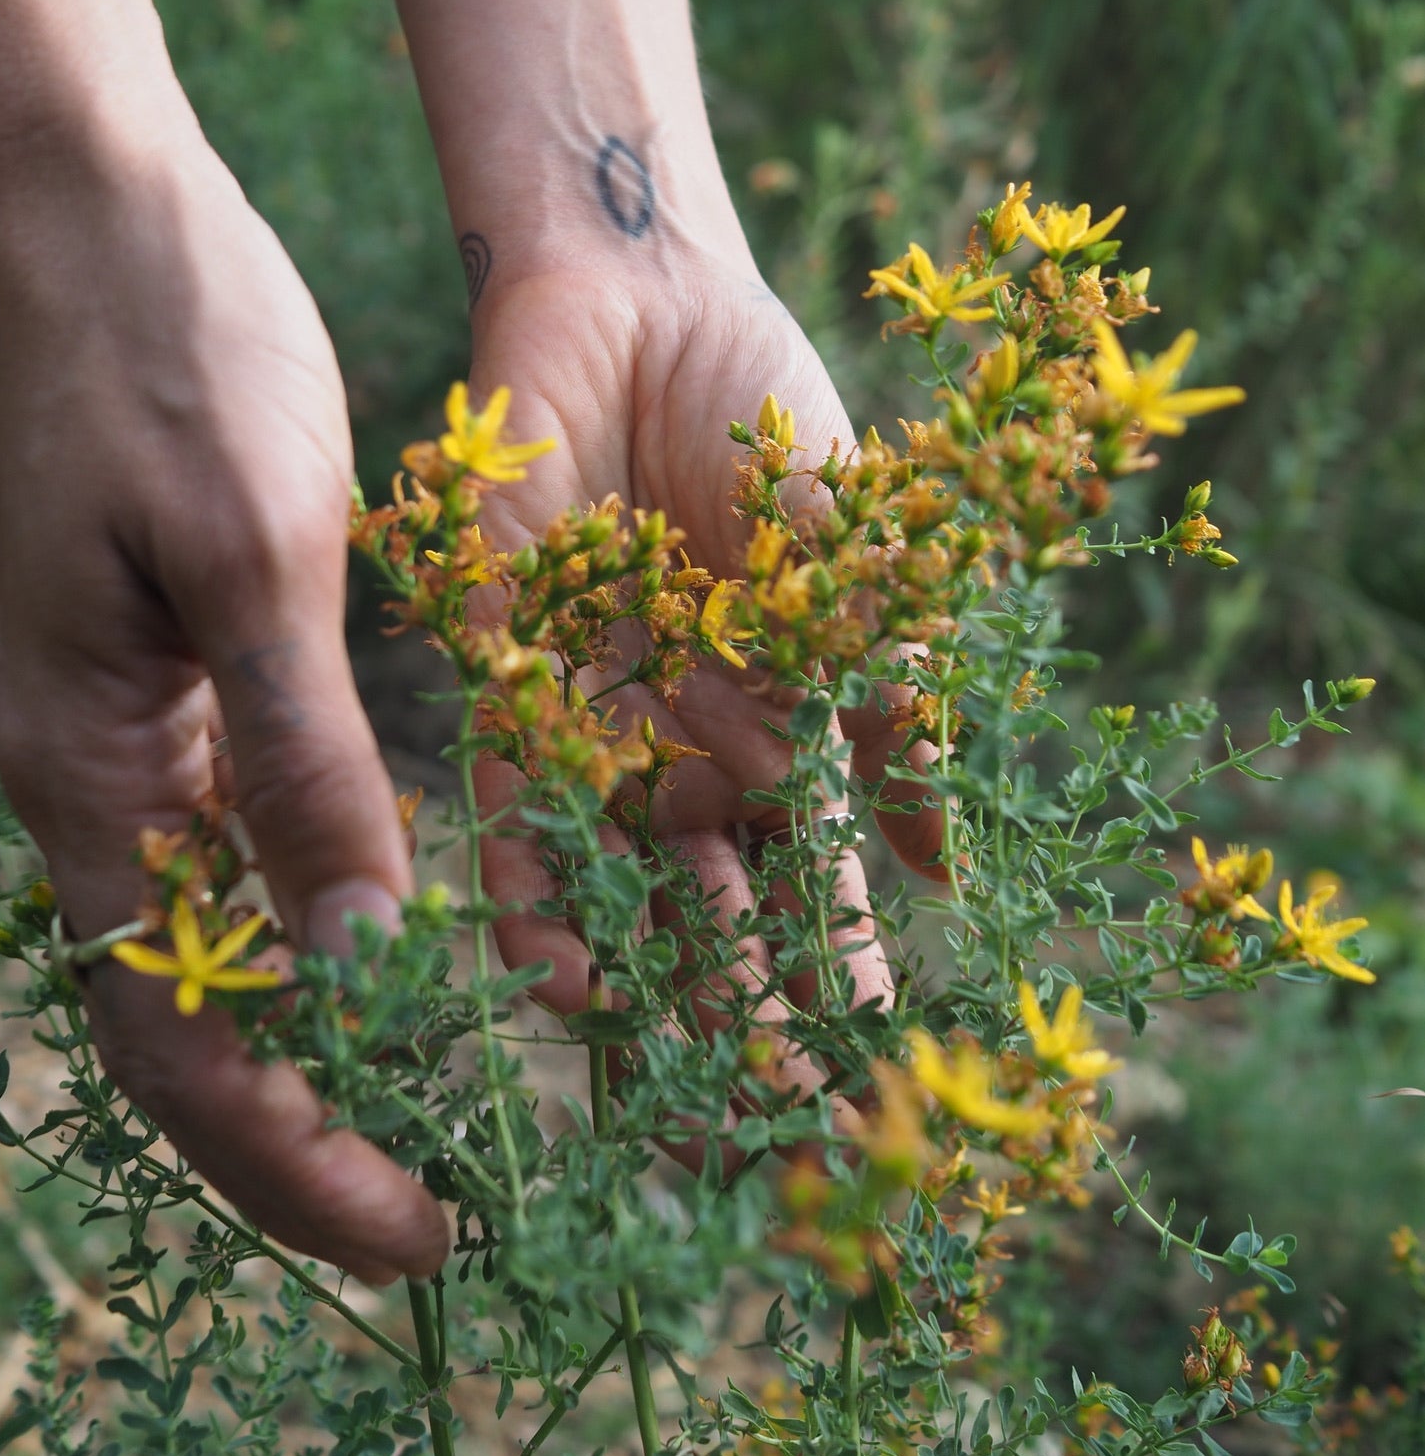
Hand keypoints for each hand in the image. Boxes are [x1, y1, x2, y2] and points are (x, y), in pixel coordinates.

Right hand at [0, 117, 447, 1283]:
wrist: (93, 200)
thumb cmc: (165, 350)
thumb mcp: (255, 557)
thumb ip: (301, 762)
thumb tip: (353, 964)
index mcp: (95, 769)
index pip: (183, 1038)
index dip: (298, 1156)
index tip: (425, 1236)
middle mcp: (102, 774)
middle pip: (198, 1014)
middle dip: (318, 1123)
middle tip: (455, 1206)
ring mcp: (134, 721)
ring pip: (226, 930)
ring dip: (331, 1028)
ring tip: (459, 1103)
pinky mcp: (181, 659)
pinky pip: (247, 827)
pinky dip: (329, 900)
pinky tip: (416, 931)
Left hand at [463, 245, 943, 1050]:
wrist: (641, 306)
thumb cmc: (773, 428)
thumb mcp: (866, 578)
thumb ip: (899, 720)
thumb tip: (946, 875)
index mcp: (784, 736)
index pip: (819, 896)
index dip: (843, 993)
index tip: (877, 1098)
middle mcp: (689, 757)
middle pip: (719, 927)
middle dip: (744, 1036)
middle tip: (767, 1149)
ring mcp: (601, 734)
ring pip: (624, 901)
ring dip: (650, 1000)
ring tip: (668, 1103)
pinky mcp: (508, 690)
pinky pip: (515, 821)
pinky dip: (539, 900)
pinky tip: (565, 985)